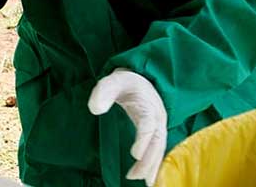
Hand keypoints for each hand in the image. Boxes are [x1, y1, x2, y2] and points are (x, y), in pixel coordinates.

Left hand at [88, 68, 166, 185]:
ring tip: (144, 183)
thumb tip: (95, 109)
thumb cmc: (126, 82)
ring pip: (159, 149)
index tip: (135, 154)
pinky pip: (158, 151)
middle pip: (157, 142)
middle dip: (148, 160)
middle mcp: (157, 117)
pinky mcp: (156, 133)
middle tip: (135, 175)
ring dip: (152, 166)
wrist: (141, 79)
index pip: (148, 124)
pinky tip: (149, 179)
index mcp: (148, 105)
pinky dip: (155, 165)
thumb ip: (103, 92)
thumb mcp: (113, 81)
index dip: (143, 140)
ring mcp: (159, 126)